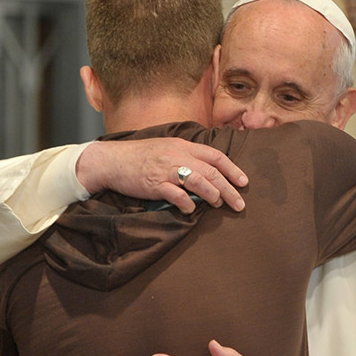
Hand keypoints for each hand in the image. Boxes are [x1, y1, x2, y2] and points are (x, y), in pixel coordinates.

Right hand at [78, 139, 247, 213]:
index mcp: (183, 146)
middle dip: (229, 189)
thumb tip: (207, 173)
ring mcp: (166, 169)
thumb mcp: (167, 148)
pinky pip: (175, 194)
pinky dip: (186, 203)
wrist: (112, 160)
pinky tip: (190, 210)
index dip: (232, 169)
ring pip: (197, 180)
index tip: (244, 182)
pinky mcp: (154, 184)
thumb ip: (186, 157)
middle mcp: (177, 155)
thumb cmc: (140, 156)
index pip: (215, 156)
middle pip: (211, 171)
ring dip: (212, 194)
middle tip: (239, 204)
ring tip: (218, 204)